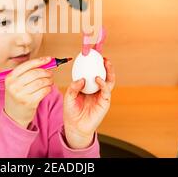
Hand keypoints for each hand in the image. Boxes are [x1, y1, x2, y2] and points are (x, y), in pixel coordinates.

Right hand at [4, 56, 53, 128]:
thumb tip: (45, 62)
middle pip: (35, 73)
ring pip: (41, 82)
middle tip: (50, 73)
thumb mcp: (16, 83)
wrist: (14, 115)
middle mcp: (14, 85)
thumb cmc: (18, 96)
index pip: (27, 65)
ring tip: (50, 81)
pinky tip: (48, 88)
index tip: (49, 59)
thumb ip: (27, 72)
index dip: (39, 61)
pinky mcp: (29, 102)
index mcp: (10, 78)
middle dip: (46, 72)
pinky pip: (44, 91)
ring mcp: (21, 94)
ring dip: (49, 80)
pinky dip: (49, 88)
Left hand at [63, 27, 115, 148]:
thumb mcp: (68, 96)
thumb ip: (73, 86)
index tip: (94, 49)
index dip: (94, 61)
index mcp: (88, 85)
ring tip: (105, 62)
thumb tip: (82, 79)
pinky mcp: (105, 102)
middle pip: (104, 72)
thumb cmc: (71, 111)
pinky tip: (98, 79)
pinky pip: (106, 90)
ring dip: (108, 70)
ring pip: (109, 80)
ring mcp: (102, 95)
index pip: (92, 70)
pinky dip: (103, 83)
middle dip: (105, 63)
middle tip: (102, 53)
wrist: (75, 127)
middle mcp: (96, 88)